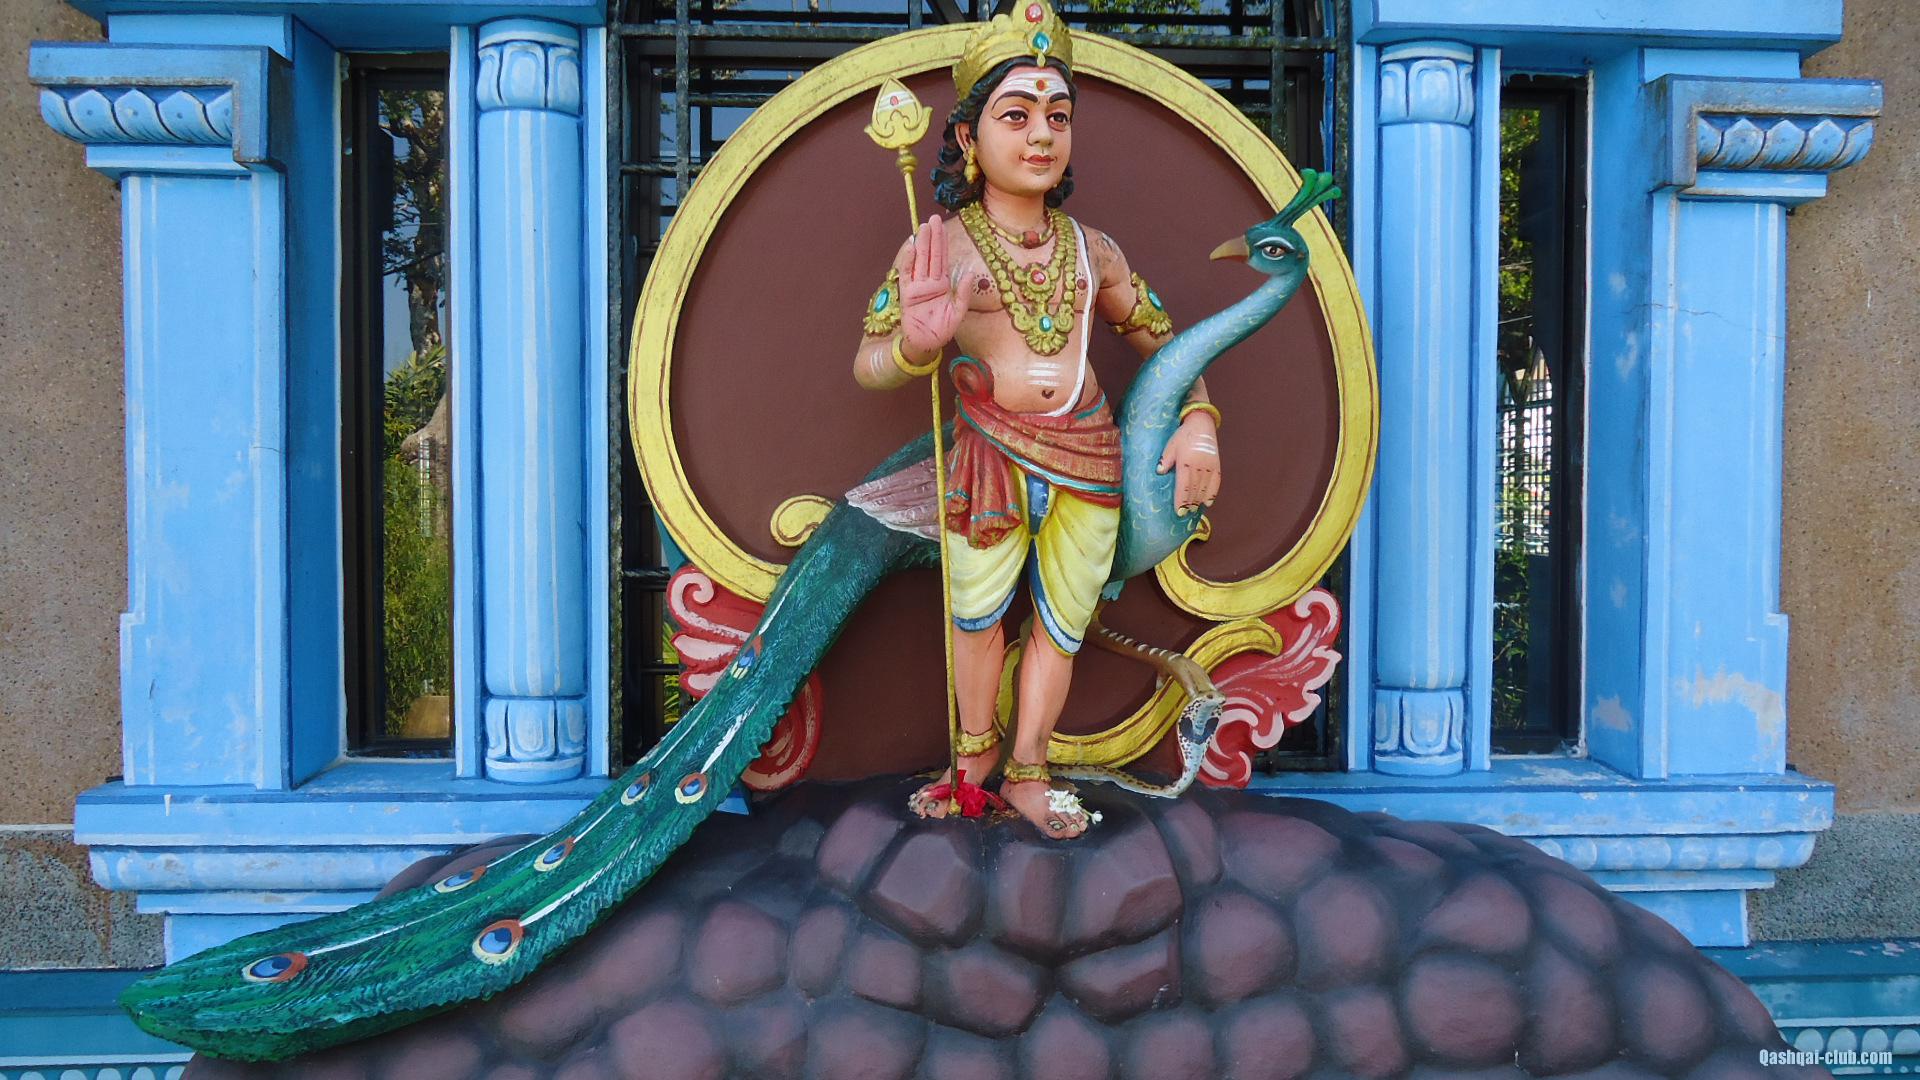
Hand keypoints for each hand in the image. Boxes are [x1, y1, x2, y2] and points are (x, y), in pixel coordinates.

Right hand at [900, 215, 964, 357]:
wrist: (926, 344)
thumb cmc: (941, 330)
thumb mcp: (958, 312)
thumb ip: (963, 294)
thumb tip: (970, 274)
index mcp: (943, 284)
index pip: (942, 258)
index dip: (942, 242)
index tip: (942, 225)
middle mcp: (929, 282)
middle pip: (931, 255)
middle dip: (932, 236)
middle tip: (933, 218)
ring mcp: (917, 286)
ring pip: (920, 260)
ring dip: (921, 243)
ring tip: (923, 227)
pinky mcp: (907, 294)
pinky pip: (907, 274)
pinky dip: (909, 260)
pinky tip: (911, 246)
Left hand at [1157, 413, 1221, 515]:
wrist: (1202, 424)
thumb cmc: (1183, 435)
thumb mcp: (1170, 445)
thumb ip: (1165, 459)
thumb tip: (1159, 472)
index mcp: (1186, 462)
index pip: (1183, 486)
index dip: (1181, 500)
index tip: (1178, 511)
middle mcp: (1199, 466)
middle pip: (1194, 490)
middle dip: (1189, 503)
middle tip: (1184, 514)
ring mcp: (1209, 466)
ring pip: (1205, 488)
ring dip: (1199, 500)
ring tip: (1193, 510)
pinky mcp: (1216, 465)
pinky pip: (1216, 483)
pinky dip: (1212, 494)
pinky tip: (1208, 503)